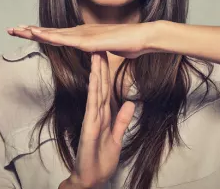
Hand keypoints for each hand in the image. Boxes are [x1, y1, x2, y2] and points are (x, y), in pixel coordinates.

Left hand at [6, 22, 157, 58]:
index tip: (24, 32)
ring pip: (54, 34)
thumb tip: (95, 55)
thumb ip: (99, 51)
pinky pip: (66, 40)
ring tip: (18, 29)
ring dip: (35, 32)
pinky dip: (51, 37)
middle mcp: (80, 32)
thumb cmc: (130, 43)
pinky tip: (39, 36)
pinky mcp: (89, 41)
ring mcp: (84, 35)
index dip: (40, 34)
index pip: (56, 35)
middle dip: (29, 30)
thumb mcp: (108, 50)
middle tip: (10, 29)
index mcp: (83, 35)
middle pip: (50, 32)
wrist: (144, 37)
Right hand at [69, 52, 135, 187]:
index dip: (106, 71)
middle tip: (99, 45)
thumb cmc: (100, 161)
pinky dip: (93, 91)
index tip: (107, 54)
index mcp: (102, 116)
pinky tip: (93, 78)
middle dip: (100, 66)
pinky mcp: (89, 128)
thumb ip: (122, 120)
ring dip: (95, 73)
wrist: (91, 180)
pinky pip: (92, 106)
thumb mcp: (116, 138)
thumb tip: (129, 102)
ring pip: (94, 91)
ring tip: (96, 54)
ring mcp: (91, 120)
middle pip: (98, 85)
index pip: (104, 89)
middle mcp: (95, 114)